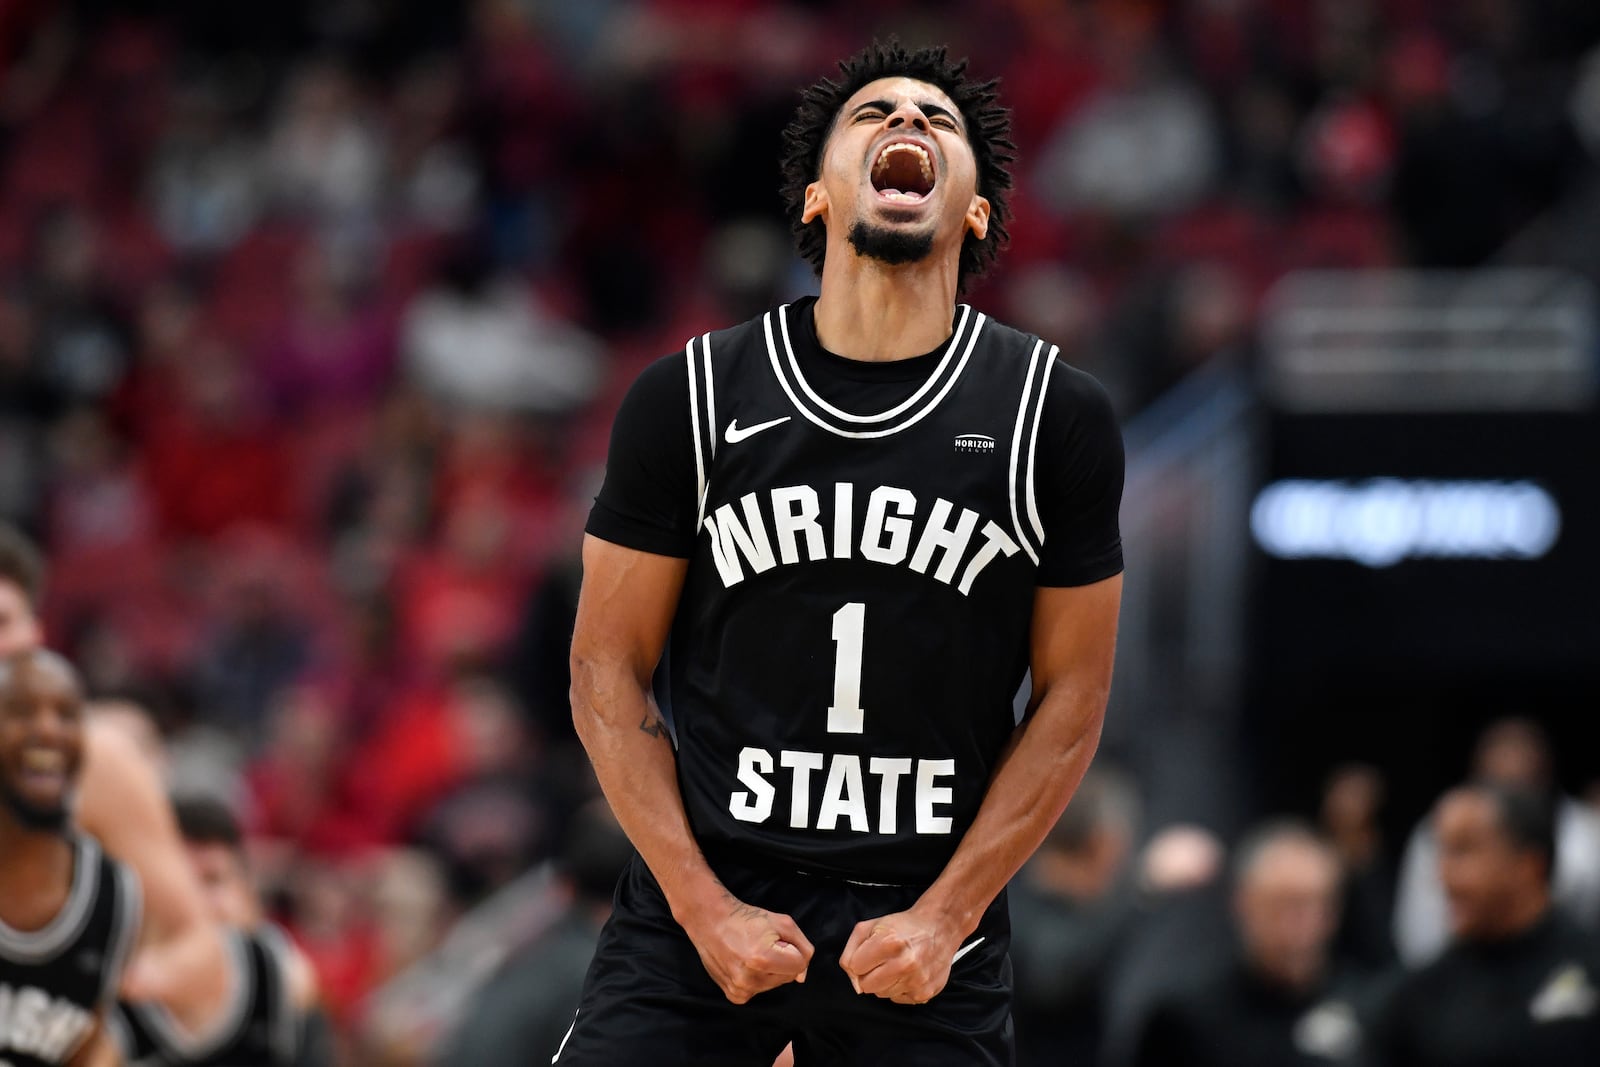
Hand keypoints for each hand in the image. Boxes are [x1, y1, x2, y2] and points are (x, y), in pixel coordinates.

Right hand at [679, 892, 813, 1003]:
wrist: (711, 922)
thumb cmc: (747, 918)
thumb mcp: (783, 922)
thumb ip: (803, 948)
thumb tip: (801, 976)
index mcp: (763, 959)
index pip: (799, 965)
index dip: (792, 949)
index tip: (778, 939)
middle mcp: (750, 979)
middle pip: (788, 976)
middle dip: (782, 960)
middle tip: (763, 944)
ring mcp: (740, 990)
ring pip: (774, 984)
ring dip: (770, 970)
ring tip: (753, 953)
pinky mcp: (734, 995)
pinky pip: (759, 989)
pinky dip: (757, 977)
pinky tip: (745, 963)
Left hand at [839, 906, 963, 1003]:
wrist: (940, 928)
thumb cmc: (903, 926)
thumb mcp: (870, 926)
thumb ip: (851, 951)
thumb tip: (852, 977)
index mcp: (889, 942)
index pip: (855, 967)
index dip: (860, 959)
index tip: (870, 953)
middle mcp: (905, 964)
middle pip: (866, 986)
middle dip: (870, 974)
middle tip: (882, 961)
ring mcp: (916, 981)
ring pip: (882, 994)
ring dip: (885, 982)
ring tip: (897, 966)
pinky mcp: (925, 993)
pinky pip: (898, 999)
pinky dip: (900, 988)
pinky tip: (908, 974)